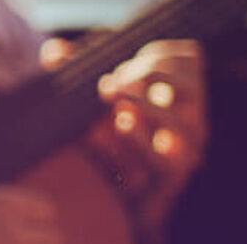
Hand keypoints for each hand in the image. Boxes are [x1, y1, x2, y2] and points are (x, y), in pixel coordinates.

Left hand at [41, 38, 207, 238]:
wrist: (114, 196)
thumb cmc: (105, 136)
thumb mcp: (90, 99)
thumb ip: (73, 72)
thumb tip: (54, 51)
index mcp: (177, 94)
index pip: (191, 58)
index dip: (161, 51)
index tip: (128, 58)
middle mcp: (189, 118)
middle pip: (192, 82)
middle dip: (151, 73)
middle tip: (113, 80)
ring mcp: (186, 148)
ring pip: (181, 122)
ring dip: (145, 104)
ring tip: (112, 96)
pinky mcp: (171, 175)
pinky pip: (164, 159)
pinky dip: (140, 139)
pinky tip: (120, 124)